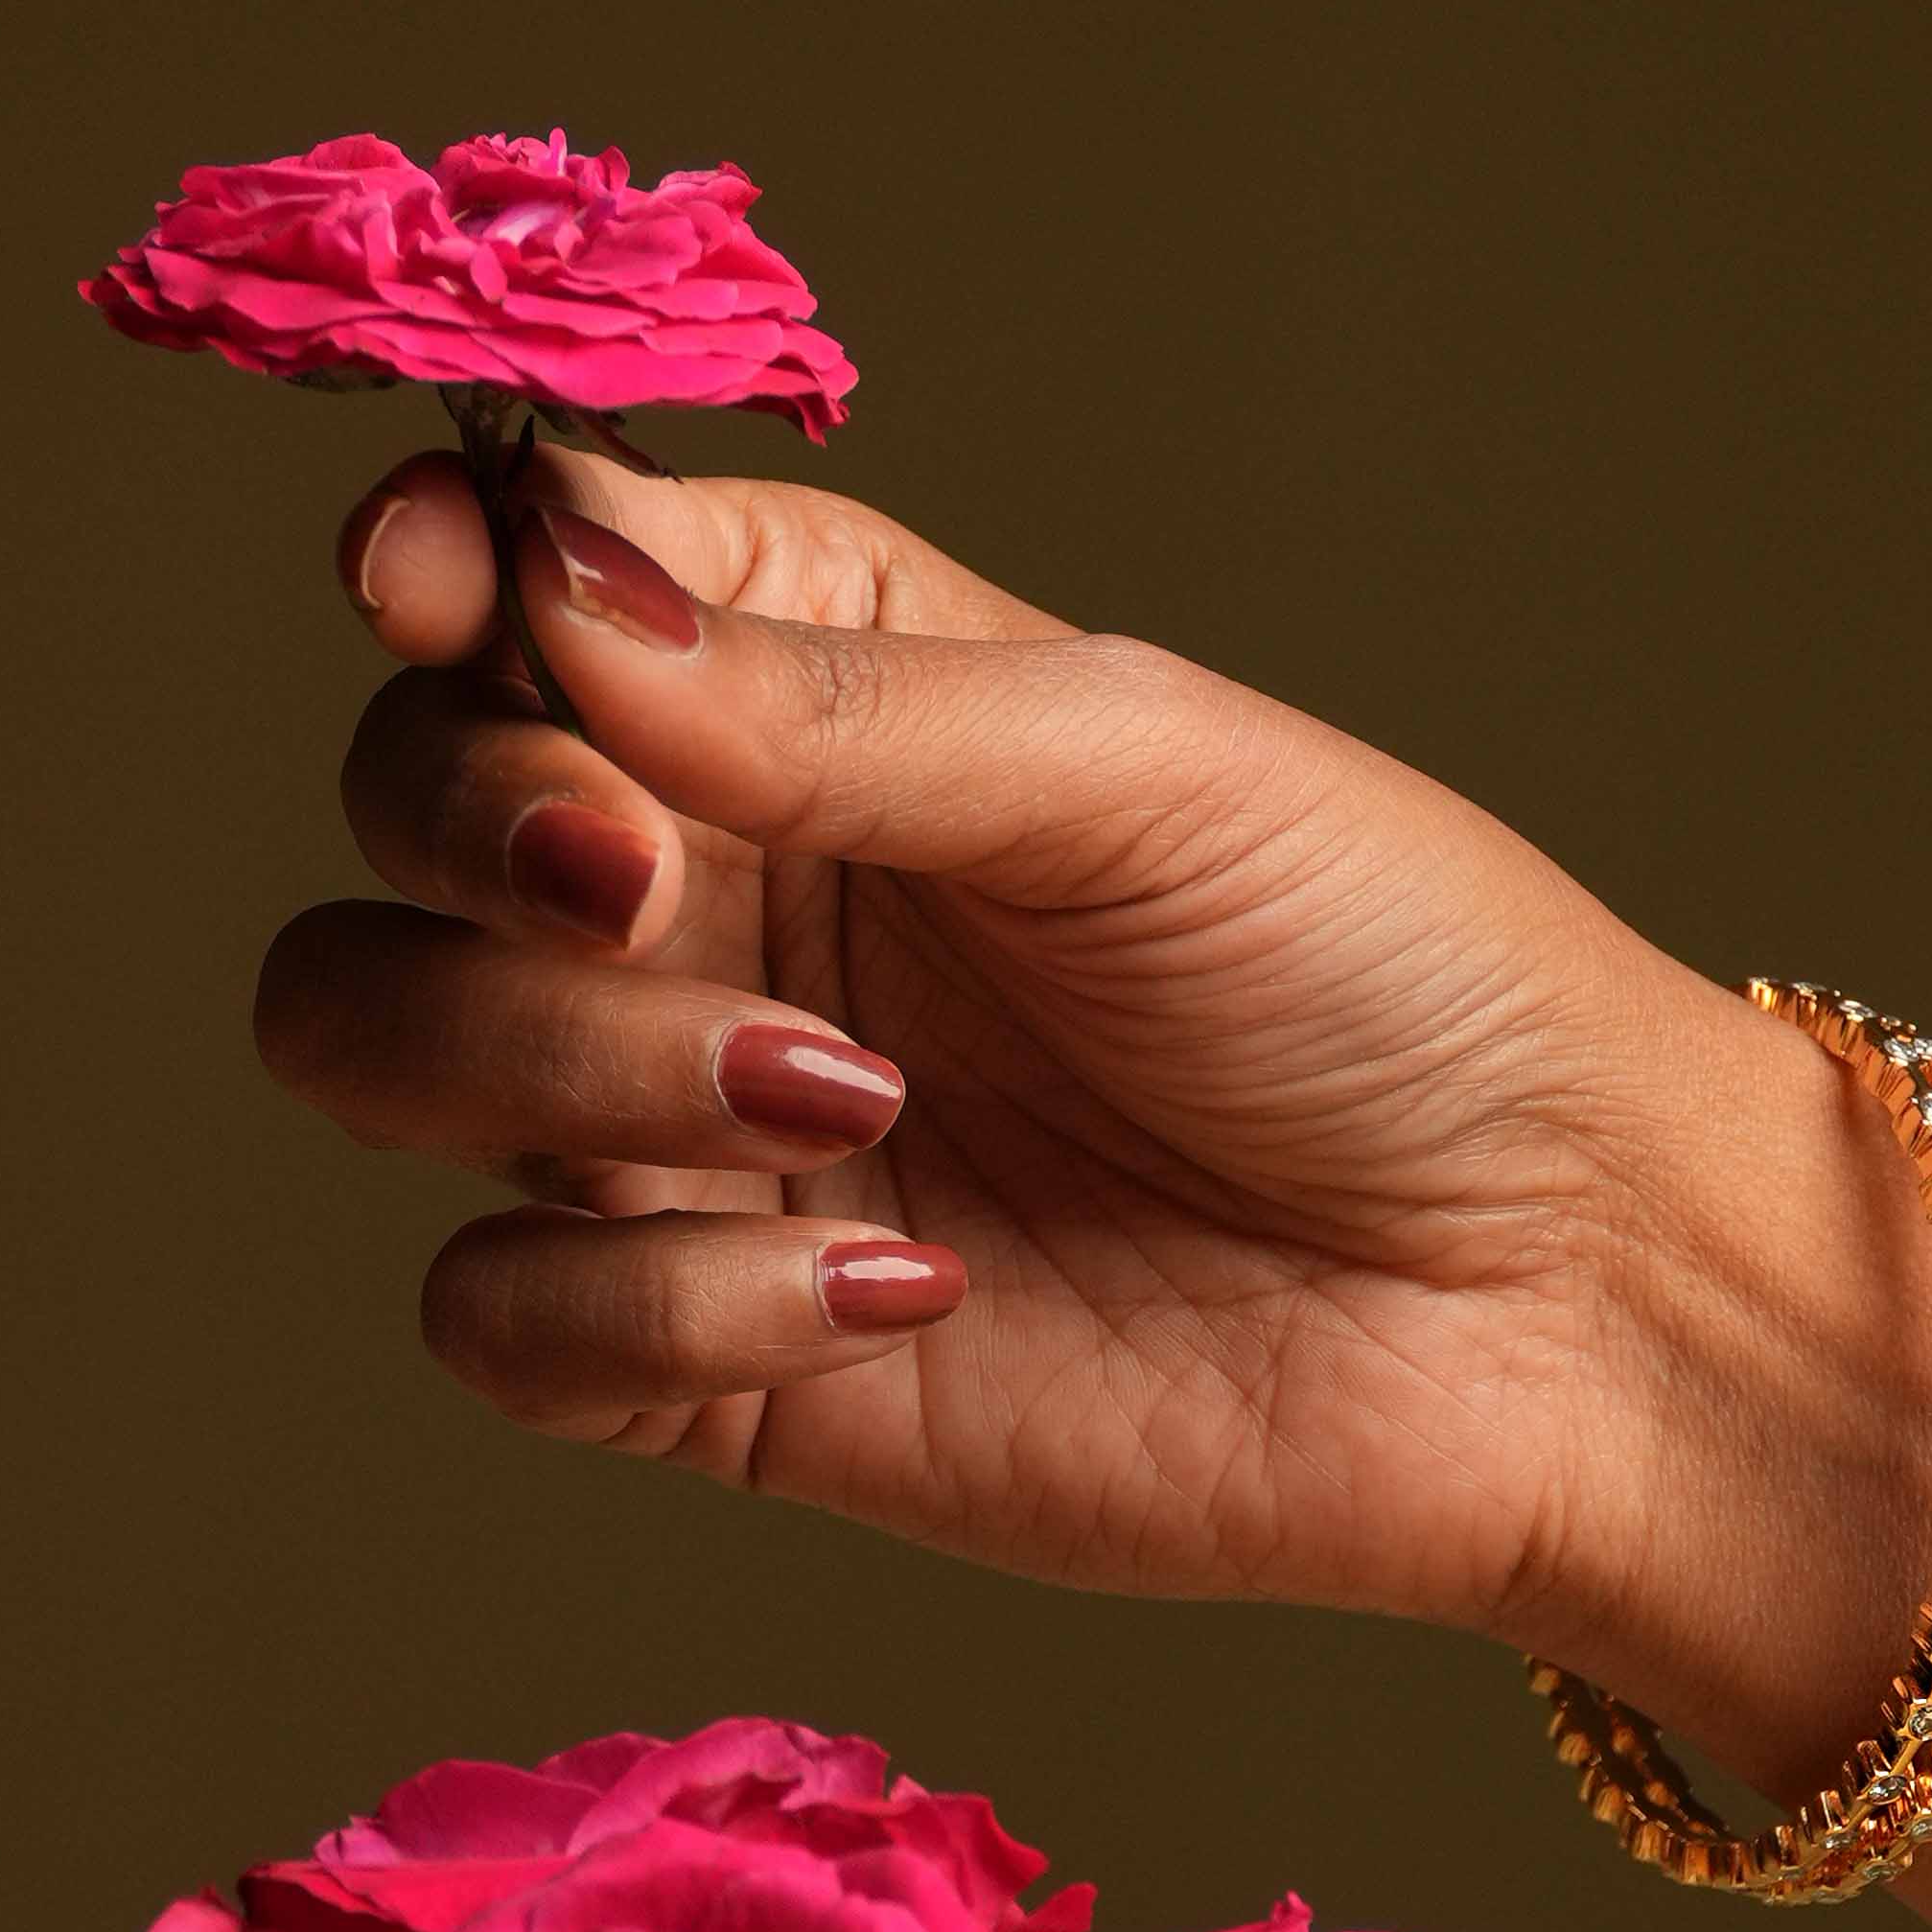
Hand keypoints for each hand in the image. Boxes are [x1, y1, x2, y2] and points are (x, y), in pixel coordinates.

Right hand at [254, 454, 1931, 1779]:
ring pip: (375, 1043)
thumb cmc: (1397, 979)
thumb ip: (830, 704)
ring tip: (841, 1098)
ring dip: (546, 1055)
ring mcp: (687, 1131)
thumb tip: (543, 597)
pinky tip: (902, 1291)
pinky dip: (645, 1302)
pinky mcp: (714, 1362)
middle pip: (399, 811)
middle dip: (481, 826)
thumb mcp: (1138, 771)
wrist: (1555, 1301)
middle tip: (651, 877)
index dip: (438, 568)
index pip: (517, 583)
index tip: (441, 585)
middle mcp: (714, 892)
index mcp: (807, 692)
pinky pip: (500, 1318)